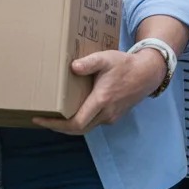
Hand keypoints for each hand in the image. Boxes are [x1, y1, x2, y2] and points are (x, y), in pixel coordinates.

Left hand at [32, 48, 163, 134]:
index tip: (40, 119)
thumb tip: (73, 67)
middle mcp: (106, 113)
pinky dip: (79, 121)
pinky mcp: (114, 116)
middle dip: (58, 127)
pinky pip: (93, 122)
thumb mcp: (106, 58)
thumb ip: (89, 62)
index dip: (56, 124)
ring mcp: (111, 117)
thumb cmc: (125, 64)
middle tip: (41, 119)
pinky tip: (71, 111)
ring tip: (52, 116)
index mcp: (101, 101)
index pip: (76, 123)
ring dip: (68, 125)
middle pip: (78, 129)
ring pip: (86, 127)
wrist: (148, 74)